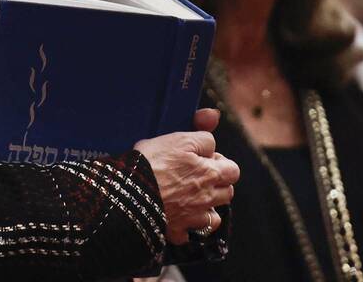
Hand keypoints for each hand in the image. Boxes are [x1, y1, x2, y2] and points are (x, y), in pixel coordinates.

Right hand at [134, 108, 238, 245]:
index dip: (220, 162)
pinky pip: (189, 234)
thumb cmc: (152, 162)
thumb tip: (216, 128)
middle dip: (218, 184)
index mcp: (209, 173)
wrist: (130, 192)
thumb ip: (202, 136)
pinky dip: (186, 228)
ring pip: (214, 216)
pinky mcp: (177, 231)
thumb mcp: (178, 139)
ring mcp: (193, 217)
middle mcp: (207, 197)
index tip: (204, 159)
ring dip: (207, 207)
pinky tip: (177, 218)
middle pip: (227, 192)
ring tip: (190, 198)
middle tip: (197, 177)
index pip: (232, 169)